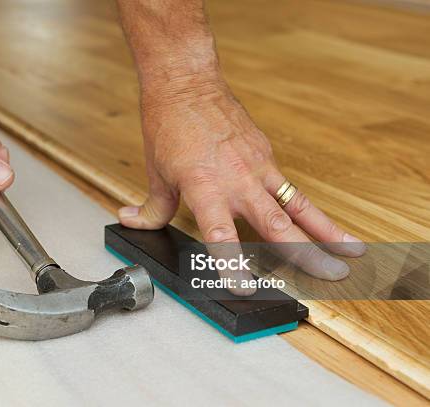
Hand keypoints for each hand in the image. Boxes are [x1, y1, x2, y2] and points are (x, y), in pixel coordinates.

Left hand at [118, 77, 365, 281]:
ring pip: (297, 205)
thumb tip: (133, 223)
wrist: (187, 84)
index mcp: (205, 188)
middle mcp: (237, 181)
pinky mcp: (266, 155)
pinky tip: (325, 224)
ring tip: (349, 254)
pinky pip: (291, 188)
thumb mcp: (156, 173)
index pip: (221, 236)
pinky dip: (309, 208)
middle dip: (303, 254)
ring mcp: (257, 167)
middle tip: (326, 276)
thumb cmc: (170, 125)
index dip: (232, 264)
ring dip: (325, 232)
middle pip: (275, 225)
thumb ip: (151, 208)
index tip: (245, 288)